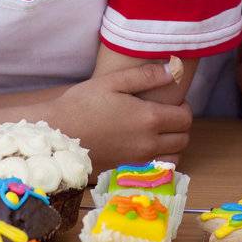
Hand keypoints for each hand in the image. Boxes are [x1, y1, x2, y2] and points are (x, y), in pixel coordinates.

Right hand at [51, 59, 192, 168]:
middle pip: (183, 139)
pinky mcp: (127, 172)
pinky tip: (145, 147)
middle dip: (180, 126)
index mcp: (148, 119)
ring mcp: (138, 162)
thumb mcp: (112, 82)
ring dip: (173, 144)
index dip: (184, 108)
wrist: (56, 135)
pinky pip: (156, 170)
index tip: (173, 102)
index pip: (185, 118)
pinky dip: (159, 160)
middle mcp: (148, 144)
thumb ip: (146, 76)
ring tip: (158, 132)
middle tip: (166, 115)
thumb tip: (173, 70)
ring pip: (174, 157)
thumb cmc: (81, 104)